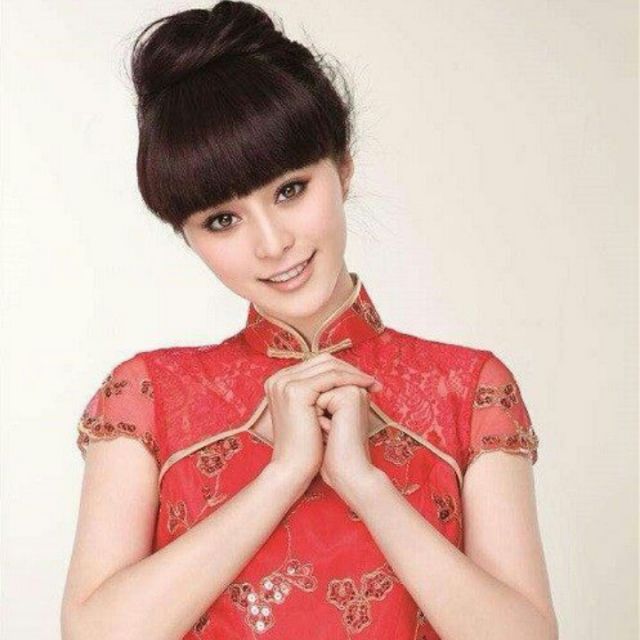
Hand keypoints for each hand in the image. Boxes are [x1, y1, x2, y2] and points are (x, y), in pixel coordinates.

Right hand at [264, 352, 379, 485]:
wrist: (293, 468)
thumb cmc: (306, 444)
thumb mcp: (311, 412)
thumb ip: (320, 392)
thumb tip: (345, 377)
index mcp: (279, 381)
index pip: (317, 364)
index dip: (342, 369)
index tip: (364, 379)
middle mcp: (278, 378)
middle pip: (323, 361)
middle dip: (350, 369)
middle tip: (372, 380)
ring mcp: (285, 383)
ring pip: (329, 366)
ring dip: (354, 373)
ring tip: (372, 383)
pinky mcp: (296, 391)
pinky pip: (332, 377)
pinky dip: (352, 379)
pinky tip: (367, 386)